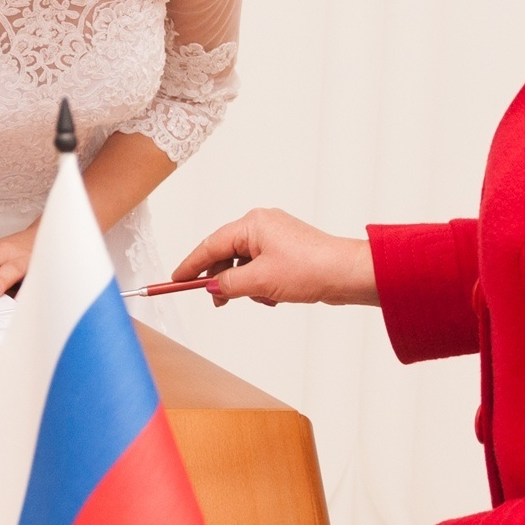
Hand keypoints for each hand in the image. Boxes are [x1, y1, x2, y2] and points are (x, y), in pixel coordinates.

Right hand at [166, 207, 377, 307]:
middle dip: (222, 279)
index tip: (176, 279)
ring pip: (244, 263)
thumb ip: (228, 284)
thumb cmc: (311, 268)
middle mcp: (262, 225)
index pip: (211, 244)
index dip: (191, 264)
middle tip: (216, 301)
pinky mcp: (287, 251)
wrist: (347, 274)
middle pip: (226, 253)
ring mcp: (276, 237)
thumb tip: (211, 287)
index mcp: (252, 223)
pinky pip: (260, 267)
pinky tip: (272, 297)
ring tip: (258, 299)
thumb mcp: (260, 281)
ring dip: (245, 285)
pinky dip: (260, 284)